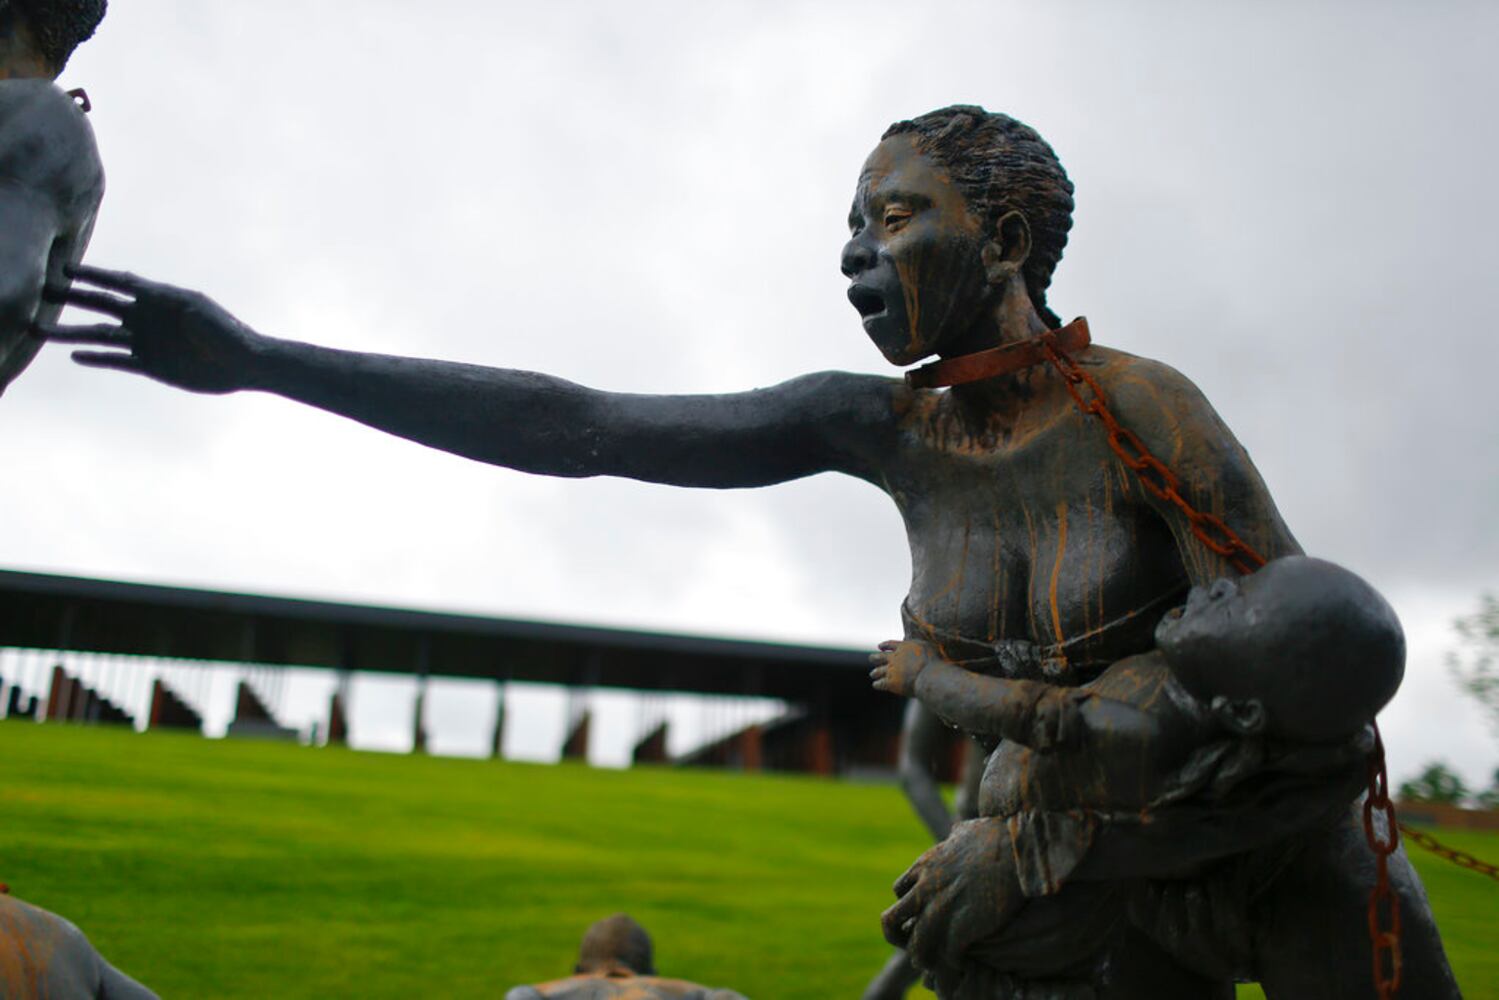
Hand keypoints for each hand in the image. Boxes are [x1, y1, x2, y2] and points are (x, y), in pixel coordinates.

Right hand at [36, 264, 267, 393]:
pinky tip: (74, 355)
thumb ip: (169, 301)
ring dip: (72, 332)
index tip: (65, 268)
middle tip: (43, 294)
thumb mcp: (199, 311)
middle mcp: (147, 317)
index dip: (92, 275)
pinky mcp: (150, 365)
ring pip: (101, 335)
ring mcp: (146, 341)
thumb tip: (144, 292)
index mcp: (159, 298)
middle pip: (101, 305)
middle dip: (73, 299)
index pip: (118, 282)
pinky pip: (116, 360)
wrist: (243, 364)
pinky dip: (95, 357)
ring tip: (42, 330)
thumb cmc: (228, 332)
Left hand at [870, 639, 940, 695]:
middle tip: (871, 658)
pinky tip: (876, 685)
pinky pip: (880, 683)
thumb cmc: (933, 661)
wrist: (929, 675)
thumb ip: (917, 643)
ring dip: (874, 672)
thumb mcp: (927, 646)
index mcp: (903, 647)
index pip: (890, 644)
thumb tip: (908, 638)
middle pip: (879, 657)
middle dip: (874, 658)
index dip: (884, 645)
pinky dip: (877, 684)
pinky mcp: (890, 682)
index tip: (880, 646)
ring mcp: (891, 670)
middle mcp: (894, 658)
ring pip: (877, 671)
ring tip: (872, 674)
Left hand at [881, 818, 1014, 971]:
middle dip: (898, 938)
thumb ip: (956, 836)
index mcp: (924, 867)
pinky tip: (965, 961)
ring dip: (925, 959)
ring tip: (940, 964)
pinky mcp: (960, 928)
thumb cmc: (998, 837)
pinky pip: (947, 957)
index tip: (926, 913)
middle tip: (916, 947)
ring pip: (916, 948)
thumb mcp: (966, 831)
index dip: (910, 906)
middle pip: (890, 922)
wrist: (1015, 851)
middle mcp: (924, 890)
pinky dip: (954, 963)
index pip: (899, 892)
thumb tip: (957, 832)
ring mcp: (940, 911)